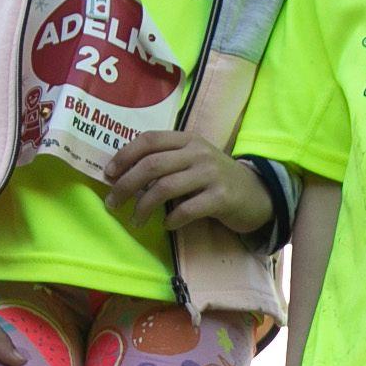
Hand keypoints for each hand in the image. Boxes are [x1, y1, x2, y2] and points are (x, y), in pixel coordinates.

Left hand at [105, 133, 273, 232]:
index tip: (108, 174)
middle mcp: (198, 153)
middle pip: (152, 165)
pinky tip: (167, 225)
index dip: (124, 155)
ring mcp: (211, 174)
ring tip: (135, 221)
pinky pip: (187, 209)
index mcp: (187, 140)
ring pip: (165, 187)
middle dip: (126, 185)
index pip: (149, 140)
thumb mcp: (192, 161)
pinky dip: (171, 219)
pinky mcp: (221, 198)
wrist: (257, 194)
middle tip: (112, 203)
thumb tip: (123, 176)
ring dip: (143, 207)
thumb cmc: (215, 179)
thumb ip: (166, 162)